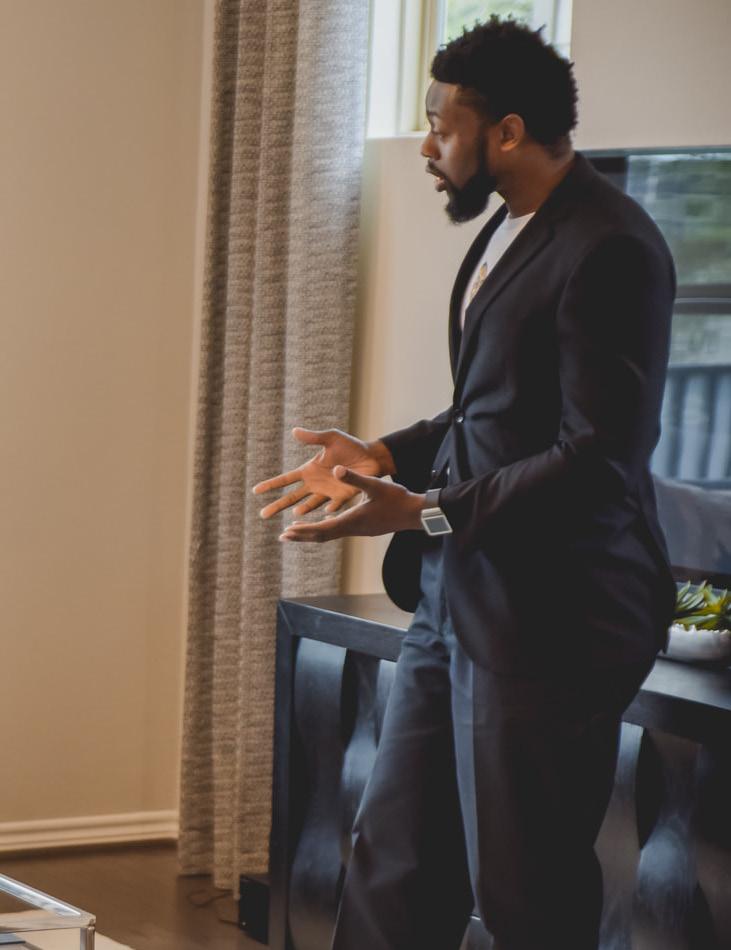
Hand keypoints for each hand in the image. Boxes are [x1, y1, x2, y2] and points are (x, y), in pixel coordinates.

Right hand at [252, 428, 395, 518]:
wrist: (371, 456)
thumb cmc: (350, 446)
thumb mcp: (331, 438)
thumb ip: (313, 437)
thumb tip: (294, 431)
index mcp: (309, 470)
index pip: (286, 479)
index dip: (271, 485)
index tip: (255, 491)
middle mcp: (315, 484)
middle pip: (292, 497)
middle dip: (277, 505)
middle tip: (262, 515)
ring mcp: (328, 493)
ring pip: (310, 505)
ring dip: (304, 509)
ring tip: (296, 515)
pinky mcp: (342, 497)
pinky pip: (335, 504)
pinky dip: (331, 508)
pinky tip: (327, 513)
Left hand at [279, 467, 424, 542]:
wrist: (415, 513)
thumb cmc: (397, 499)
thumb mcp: (374, 485)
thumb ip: (354, 478)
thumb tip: (336, 469)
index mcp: (351, 520)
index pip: (322, 529)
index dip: (303, 530)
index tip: (287, 531)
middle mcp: (352, 528)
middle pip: (322, 535)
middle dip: (302, 535)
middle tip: (283, 537)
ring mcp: (359, 530)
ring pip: (330, 534)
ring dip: (313, 533)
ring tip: (297, 532)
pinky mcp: (364, 529)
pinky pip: (339, 531)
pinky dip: (326, 529)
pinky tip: (324, 524)